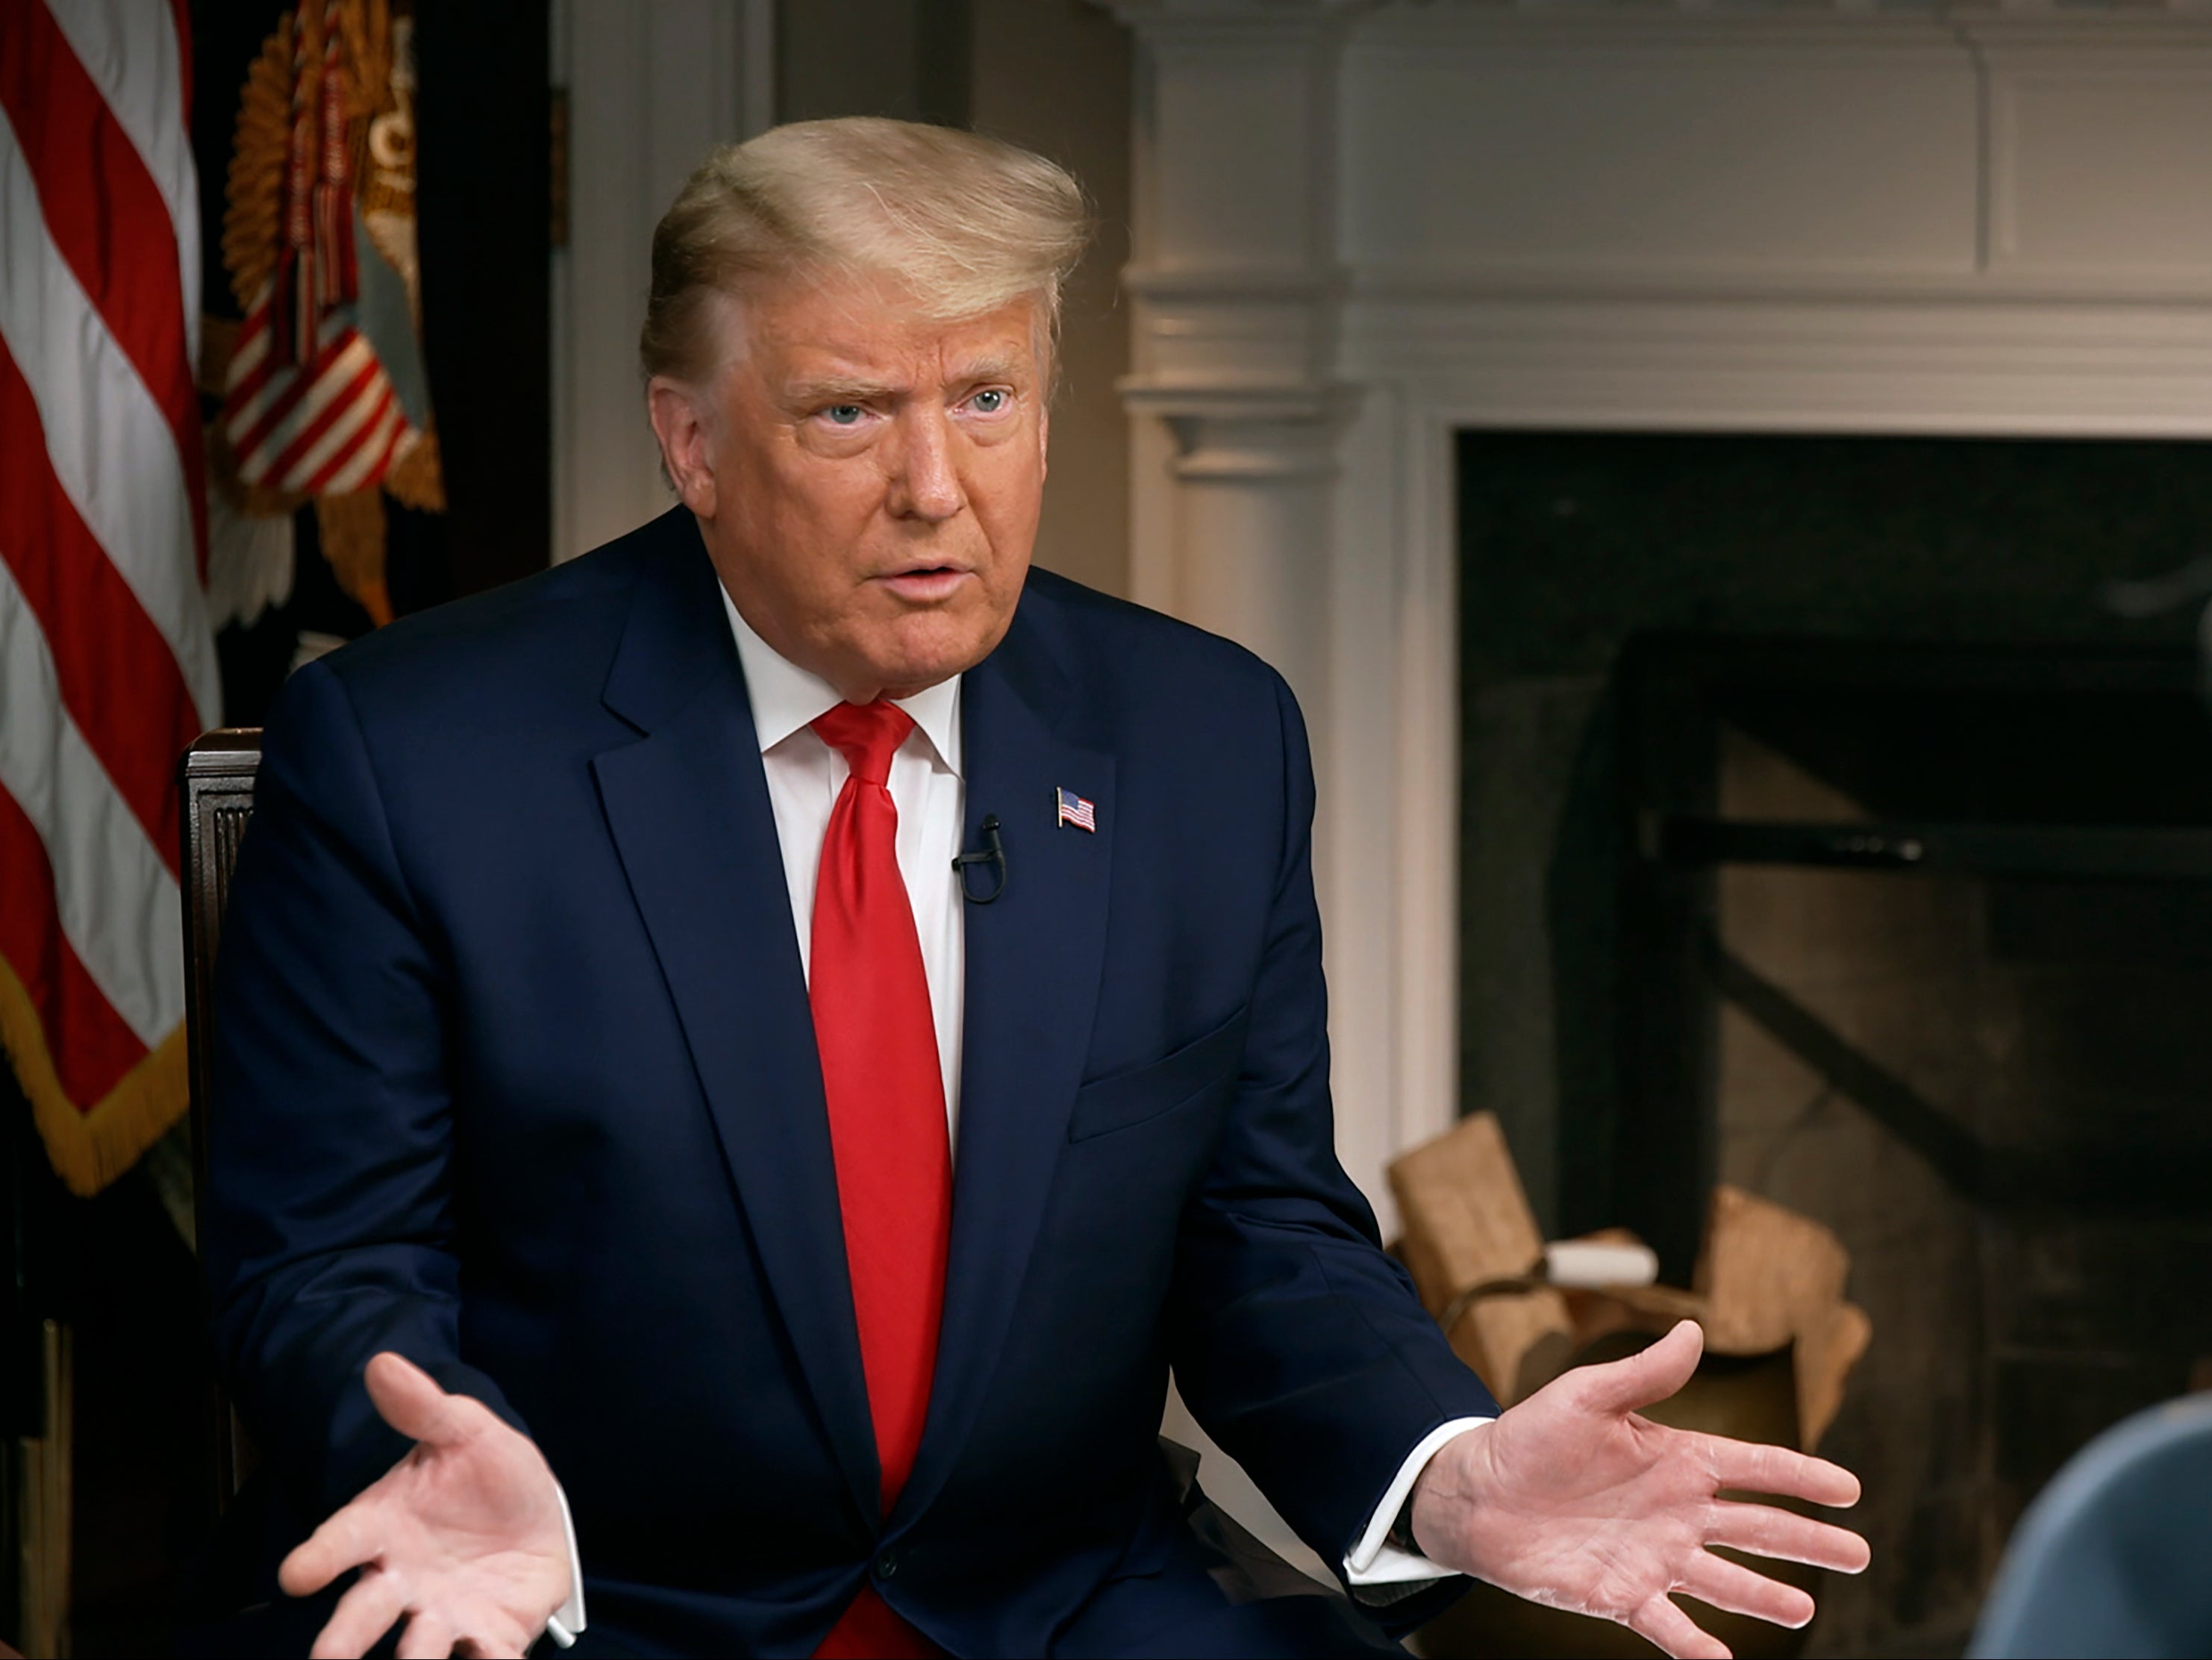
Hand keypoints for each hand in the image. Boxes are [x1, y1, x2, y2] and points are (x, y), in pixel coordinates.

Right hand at [281, 1352, 572, 1658]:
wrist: (536, 1514)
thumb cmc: (484, 1473)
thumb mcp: (463, 1431)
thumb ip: (423, 1407)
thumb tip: (383, 1363)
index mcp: (384, 1529)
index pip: (341, 1542)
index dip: (319, 1557)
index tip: (296, 1575)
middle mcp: (402, 1582)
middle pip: (363, 1614)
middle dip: (343, 1641)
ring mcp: (442, 1614)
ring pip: (418, 1651)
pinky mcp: (489, 1636)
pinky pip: (486, 1659)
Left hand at [1409, 1320, 1868, 1659]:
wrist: (1476, 1492)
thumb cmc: (1530, 1437)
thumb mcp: (1587, 1395)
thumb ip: (1644, 1374)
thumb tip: (1694, 1331)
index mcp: (1676, 1459)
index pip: (1753, 1466)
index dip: (1801, 1475)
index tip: (1849, 1488)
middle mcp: (1676, 1511)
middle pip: (1757, 1526)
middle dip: (1807, 1540)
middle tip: (1859, 1553)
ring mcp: (1654, 1556)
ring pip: (1725, 1580)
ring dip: (1763, 1595)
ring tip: (1805, 1609)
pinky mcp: (1621, 1593)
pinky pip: (1668, 1625)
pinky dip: (1695, 1646)